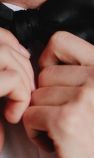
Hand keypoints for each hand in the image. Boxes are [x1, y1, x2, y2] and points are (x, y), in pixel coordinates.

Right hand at [0, 28, 34, 149]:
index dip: (13, 45)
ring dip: (22, 82)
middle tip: (25, 94)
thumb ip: (1, 77)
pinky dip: (20, 99)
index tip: (22, 65)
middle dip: (23, 67)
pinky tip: (11, 116)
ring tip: (17, 106)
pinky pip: (10, 79)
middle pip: (1, 41)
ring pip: (5, 55)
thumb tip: (22, 60)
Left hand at [23, 31, 93, 157]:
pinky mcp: (66, 122)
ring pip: (34, 95)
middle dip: (46, 97)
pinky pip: (29, 116)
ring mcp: (83, 100)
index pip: (60, 41)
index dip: (49, 62)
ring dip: (41, 117)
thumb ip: (82, 73)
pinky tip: (57, 143)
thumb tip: (43, 62)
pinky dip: (36, 134)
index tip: (56, 82)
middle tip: (66, 117)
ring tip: (64, 132)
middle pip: (43, 72)